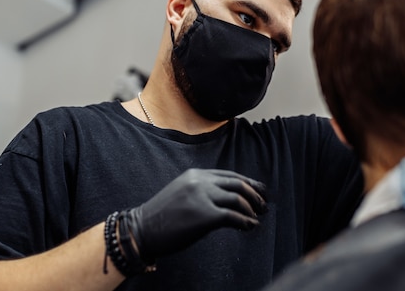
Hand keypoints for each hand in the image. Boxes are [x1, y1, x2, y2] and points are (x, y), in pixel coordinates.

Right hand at [125, 168, 267, 261]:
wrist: (141, 230)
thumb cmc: (161, 217)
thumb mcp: (182, 193)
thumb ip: (203, 191)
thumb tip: (228, 200)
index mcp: (196, 174)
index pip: (229, 175)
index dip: (248, 183)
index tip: (259, 191)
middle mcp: (200, 182)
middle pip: (237, 183)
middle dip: (254, 194)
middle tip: (263, 205)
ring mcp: (202, 197)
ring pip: (238, 198)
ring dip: (251, 209)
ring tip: (257, 217)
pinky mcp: (204, 215)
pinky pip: (233, 216)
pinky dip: (245, 222)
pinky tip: (249, 226)